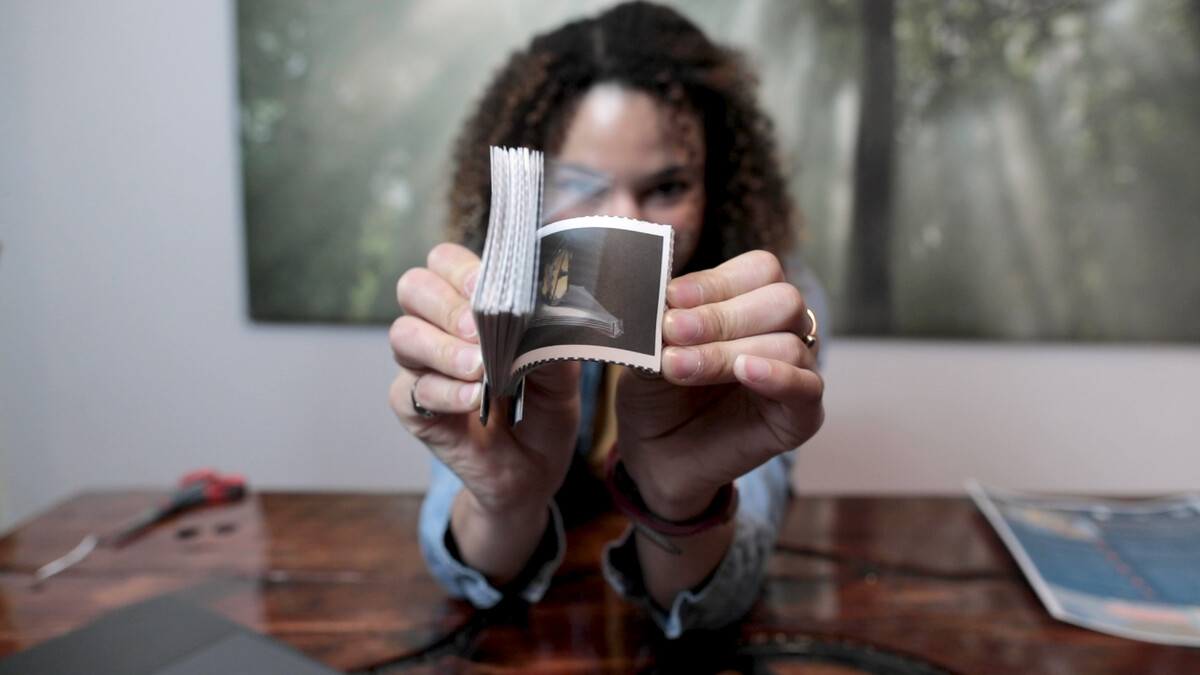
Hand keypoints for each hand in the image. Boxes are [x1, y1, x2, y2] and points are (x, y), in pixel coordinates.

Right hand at [388, 243, 580, 517]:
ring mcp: (421, 368)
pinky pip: (412, 391)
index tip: (488, 289)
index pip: (446, 262)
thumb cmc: (545, 410)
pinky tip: (472, 401)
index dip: (461, 268)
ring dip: (443, 349)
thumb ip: (550, 338)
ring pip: (403, 335)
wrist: (535, 470)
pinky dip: (445, 393)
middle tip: (480, 332)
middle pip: (413, 287)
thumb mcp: (562, 372)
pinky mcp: (413, 409)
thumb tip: (545, 308)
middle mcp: (439, 328)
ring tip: (480, 370)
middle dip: (447, 305)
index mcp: (472, 305)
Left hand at [615, 250, 823, 519]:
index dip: (716, 282)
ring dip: (727, 352)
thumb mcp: (648, 347)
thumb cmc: (656, 394)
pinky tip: (745, 372)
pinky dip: (777, 376)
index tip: (672, 299)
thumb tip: (662, 275)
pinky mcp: (801, 416)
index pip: (759, 271)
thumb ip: (659, 314)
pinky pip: (807, 388)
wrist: (653, 456)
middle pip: (782, 300)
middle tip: (674, 331)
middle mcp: (781, 332)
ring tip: (679, 367)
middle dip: (721, 315)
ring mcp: (796, 373)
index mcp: (750, 303)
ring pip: (788, 343)